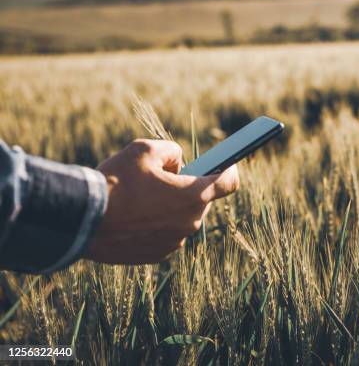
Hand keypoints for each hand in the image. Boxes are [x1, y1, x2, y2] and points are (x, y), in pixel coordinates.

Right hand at [85, 139, 238, 263]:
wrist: (82, 220)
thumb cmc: (115, 182)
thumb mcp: (144, 149)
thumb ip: (171, 151)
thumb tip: (177, 164)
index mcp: (193, 196)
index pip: (229, 183)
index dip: (229, 170)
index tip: (226, 164)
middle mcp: (189, 222)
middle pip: (201, 200)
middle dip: (188, 186)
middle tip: (164, 177)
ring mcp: (174, 242)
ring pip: (181, 217)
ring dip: (170, 206)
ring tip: (141, 197)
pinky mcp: (158, 255)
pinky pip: (166, 234)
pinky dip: (157, 223)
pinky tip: (134, 215)